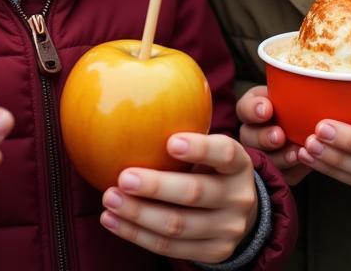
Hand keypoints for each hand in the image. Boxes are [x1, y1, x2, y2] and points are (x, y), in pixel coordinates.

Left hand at [99, 133, 257, 263]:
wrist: (241, 213)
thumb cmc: (210, 167)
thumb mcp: (211, 147)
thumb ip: (184, 130)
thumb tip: (132, 96)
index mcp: (239, 164)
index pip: (224, 153)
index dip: (200, 148)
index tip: (170, 141)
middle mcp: (238, 197)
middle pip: (195, 193)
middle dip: (156, 187)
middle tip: (123, 177)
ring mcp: (227, 230)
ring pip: (178, 225)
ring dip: (138, 214)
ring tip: (109, 198)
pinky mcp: (213, 253)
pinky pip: (169, 247)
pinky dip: (136, 234)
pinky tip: (112, 220)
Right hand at [237, 85, 309, 185]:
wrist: (320, 130)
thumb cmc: (307, 106)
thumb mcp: (299, 94)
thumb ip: (299, 89)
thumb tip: (314, 79)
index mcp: (254, 109)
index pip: (244, 109)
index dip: (252, 109)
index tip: (267, 109)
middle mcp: (253, 132)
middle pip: (248, 137)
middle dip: (263, 136)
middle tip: (279, 135)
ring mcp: (263, 155)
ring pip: (261, 159)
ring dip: (278, 157)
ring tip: (296, 153)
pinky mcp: (277, 174)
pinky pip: (280, 176)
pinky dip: (292, 171)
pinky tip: (303, 164)